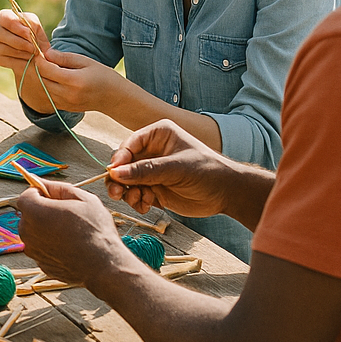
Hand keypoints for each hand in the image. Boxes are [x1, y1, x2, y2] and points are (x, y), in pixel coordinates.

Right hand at [0, 8, 49, 73]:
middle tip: (34, 49)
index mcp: (4, 17)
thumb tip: (48, 53)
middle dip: (22, 43)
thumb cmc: (32, 34)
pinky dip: (21, 62)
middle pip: (5, 35)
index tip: (29, 34)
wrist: (30, 49)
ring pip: (6, 49)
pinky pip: (8, 61)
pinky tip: (28, 60)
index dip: (18, 27)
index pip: (6, 18)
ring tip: (33, 55)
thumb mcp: (37, 29)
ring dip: (23, 53)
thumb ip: (40, 35)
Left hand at [15, 181, 132, 284]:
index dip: (40, 193)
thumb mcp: (83, 199)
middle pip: (28, 215)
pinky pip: (43, 249)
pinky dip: (52, 246)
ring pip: (35, 233)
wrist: (106, 267)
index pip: (26, 196)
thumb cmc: (96, 230)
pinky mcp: (42, 266)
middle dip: (43, 211)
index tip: (55, 197)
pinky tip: (71, 247)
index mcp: (35, 212)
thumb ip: (58, 188)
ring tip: (71, 232)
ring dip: (47, 229)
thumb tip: (41, 182)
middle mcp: (28, 233)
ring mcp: (34, 252)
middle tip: (67, 214)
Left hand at [31, 48, 125, 112]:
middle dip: (40, 68)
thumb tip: (46, 53)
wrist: (114, 98)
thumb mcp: (86, 62)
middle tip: (43, 58)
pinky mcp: (65, 108)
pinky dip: (49, 87)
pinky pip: (50, 96)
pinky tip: (56, 79)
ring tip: (50, 68)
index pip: (46, 70)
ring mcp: (66, 103)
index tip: (40, 52)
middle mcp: (68, 94)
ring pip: (44, 88)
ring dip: (43, 78)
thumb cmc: (103, 76)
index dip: (40, 60)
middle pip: (42, 79)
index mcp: (74, 81)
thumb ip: (64, 58)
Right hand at [105, 121, 236, 216]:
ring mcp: (152, 171)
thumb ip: (145, 171)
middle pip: (123, 164)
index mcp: (157, 135)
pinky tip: (146, 205)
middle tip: (117, 193)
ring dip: (128, 192)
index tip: (113, 173)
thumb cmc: (207, 171)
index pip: (129, 145)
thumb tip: (115, 173)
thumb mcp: (176, 168)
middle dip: (119, 179)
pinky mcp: (154, 188)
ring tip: (138, 200)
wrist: (227, 194)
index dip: (119, 159)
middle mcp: (151, 151)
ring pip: (126, 181)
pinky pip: (135, 193)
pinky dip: (136, 201)